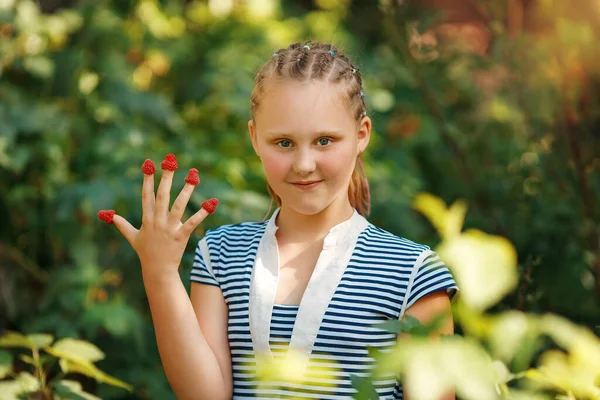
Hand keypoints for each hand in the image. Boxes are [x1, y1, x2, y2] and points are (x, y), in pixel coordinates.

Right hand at [98, 154, 217, 282]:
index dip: (148, 179)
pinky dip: (201, 213)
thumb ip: (122, 225)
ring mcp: (169, 229)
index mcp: (147, 219)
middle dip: (166, 178)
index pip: (147, 195)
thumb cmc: (145, 252)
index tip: (149, 164)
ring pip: (179, 206)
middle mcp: (158, 221)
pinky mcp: (181, 236)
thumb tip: (110, 216)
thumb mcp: (132, 237)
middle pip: (162, 196)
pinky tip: (211, 203)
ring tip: (193, 176)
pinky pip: (192, 223)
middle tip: (170, 161)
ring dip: (186, 190)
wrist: (157, 270)